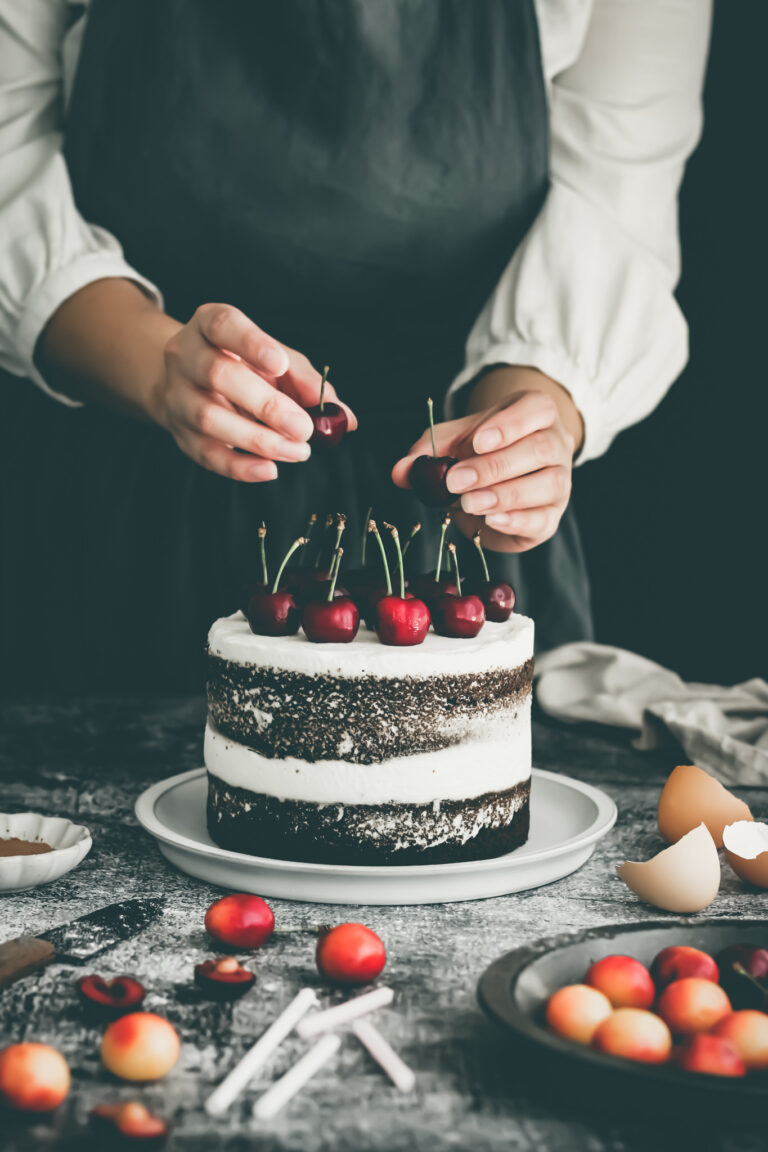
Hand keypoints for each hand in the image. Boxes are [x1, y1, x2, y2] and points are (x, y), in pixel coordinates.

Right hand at [155, 303, 356, 481]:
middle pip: (218, 375)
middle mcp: (185, 356)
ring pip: (209, 418)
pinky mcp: (179, 432)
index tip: (280, 364)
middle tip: (303, 428)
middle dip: (265, 404)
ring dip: (257, 439)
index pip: (223, 325)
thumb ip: (307, 382)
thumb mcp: (275, 360)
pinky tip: (269, 469)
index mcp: (209, 325)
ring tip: (297, 451)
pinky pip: (205, 453)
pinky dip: (239, 466)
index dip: (251, 344)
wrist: (189, 382)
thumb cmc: (243, 366)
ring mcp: (177, 395)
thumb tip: (343, 416)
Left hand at [392, 368, 580, 552]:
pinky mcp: (551, 516)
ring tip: (470, 503)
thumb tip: (401, 471)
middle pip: (539, 450)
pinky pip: (543, 519)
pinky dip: (517, 521)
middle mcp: (556, 445)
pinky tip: (491, 520)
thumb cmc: (478, 451)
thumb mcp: (452, 441)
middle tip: (456, 481)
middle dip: (495, 467)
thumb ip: (428, 450)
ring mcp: (560, 482)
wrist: (498, 480)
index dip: (509, 425)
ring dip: (505, 495)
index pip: (536, 409)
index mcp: (535, 413)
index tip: (477, 442)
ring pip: (548, 484)